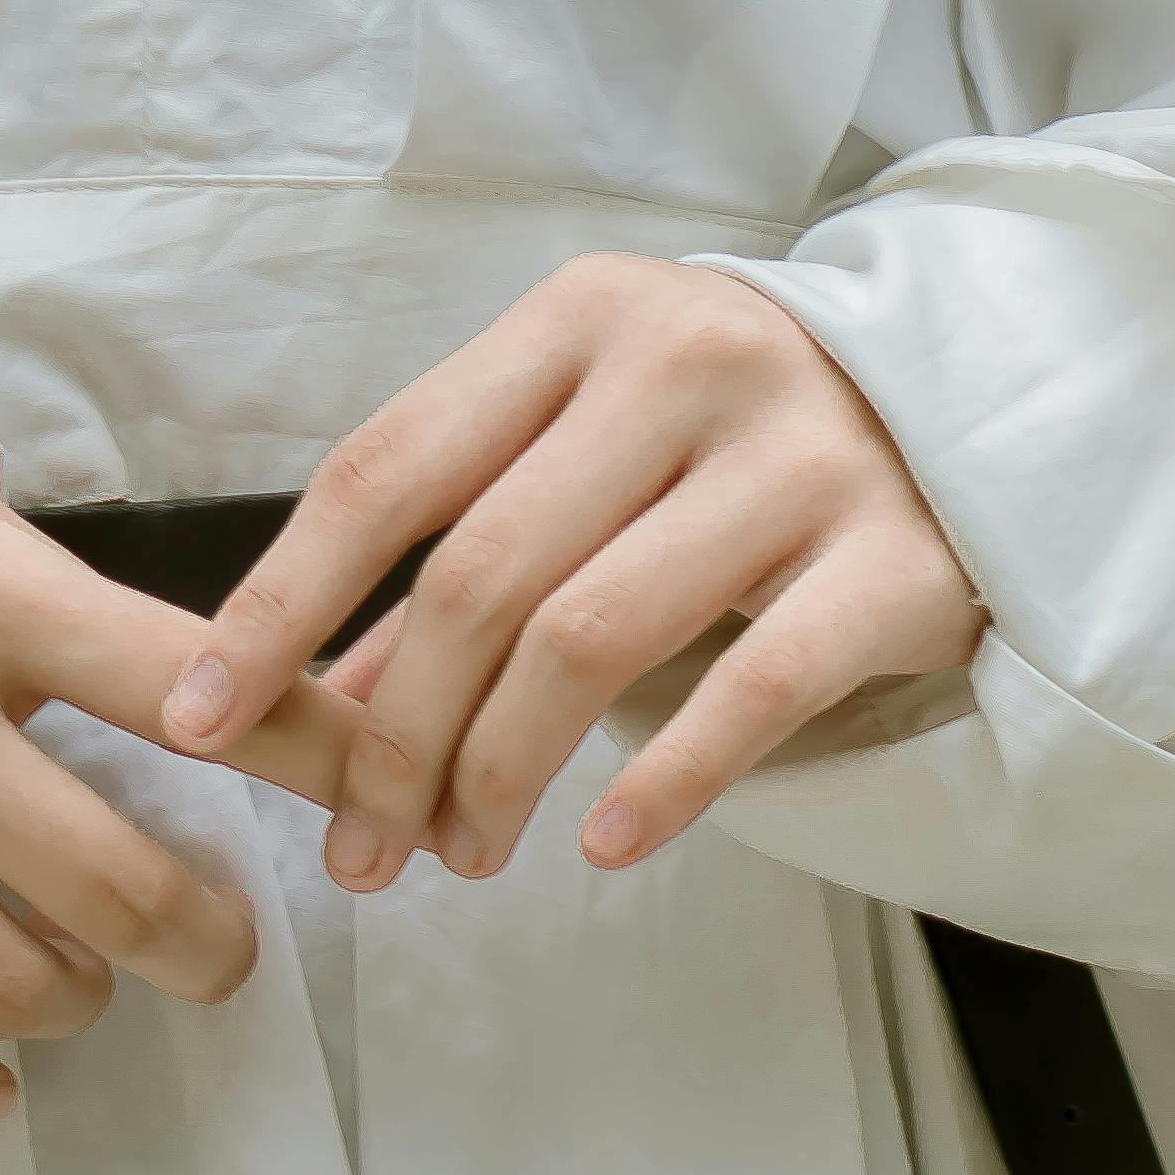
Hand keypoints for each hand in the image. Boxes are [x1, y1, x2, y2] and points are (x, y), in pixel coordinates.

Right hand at [0, 465, 362, 1139]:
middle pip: (114, 884)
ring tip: (81, 977)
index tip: (389, 799)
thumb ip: (66, 611)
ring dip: (75, 1000)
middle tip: (223, 947)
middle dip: (206, 940)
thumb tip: (226, 698)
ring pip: (0, 979)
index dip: (318, 754)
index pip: (193, 689)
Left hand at [160, 255, 979, 887]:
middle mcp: (682, 363)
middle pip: (483, 574)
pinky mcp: (894, 559)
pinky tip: (604, 847)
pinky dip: (663, 784)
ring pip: (594, 637)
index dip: (283, 603)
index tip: (205, 718)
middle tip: (363, 848)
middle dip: (395, 735)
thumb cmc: (725, 437)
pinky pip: (753, 691)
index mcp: (577, 319)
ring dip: (501, 772)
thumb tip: (313, 705)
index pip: (389, 467)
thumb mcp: (583, 446)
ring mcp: (797, 455)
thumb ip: (459, 559)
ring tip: (463, 855)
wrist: (969, 401)